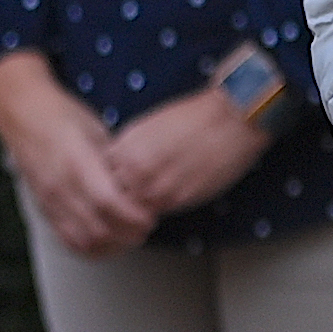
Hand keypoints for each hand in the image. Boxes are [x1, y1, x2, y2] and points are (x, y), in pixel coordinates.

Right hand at [0, 51, 161, 257]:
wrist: (22, 116)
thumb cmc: (63, 117)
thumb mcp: (96, 131)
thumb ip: (114, 162)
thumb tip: (139, 185)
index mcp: (77, 162)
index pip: (108, 202)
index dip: (133, 216)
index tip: (150, 216)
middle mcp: (61, 186)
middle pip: (99, 228)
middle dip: (128, 234)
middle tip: (146, 227)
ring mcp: (50, 200)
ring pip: (84, 240)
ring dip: (111, 245)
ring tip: (130, 236)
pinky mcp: (43, 209)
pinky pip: (68, 239)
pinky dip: (91, 247)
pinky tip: (107, 242)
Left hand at [108, 83, 273, 224]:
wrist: (231, 119)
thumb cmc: (197, 117)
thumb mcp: (151, 126)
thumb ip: (133, 150)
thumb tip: (124, 169)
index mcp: (126, 144)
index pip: (101, 174)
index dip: (112, 179)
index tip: (122, 181)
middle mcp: (134, 167)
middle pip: (113, 196)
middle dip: (122, 198)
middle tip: (135, 196)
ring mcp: (153, 186)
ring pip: (132, 211)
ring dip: (138, 210)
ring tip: (152, 201)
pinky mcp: (176, 199)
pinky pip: (156, 214)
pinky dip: (158, 212)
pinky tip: (169, 199)